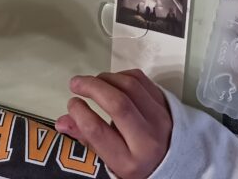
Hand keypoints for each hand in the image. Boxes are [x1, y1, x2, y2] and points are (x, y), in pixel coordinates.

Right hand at [55, 69, 171, 178]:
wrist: (175, 163)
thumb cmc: (138, 163)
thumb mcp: (111, 162)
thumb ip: (87, 139)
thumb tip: (62, 121)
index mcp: (128, 161)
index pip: (98, 131)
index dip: (80, 113)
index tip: (71, 104)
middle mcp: (147, 140)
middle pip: (118, 104)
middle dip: (92, 88)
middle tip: (76, 83)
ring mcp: (160, 119)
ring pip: (131, 87)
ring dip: (106, 78)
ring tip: (92, 81)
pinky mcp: (166, 103)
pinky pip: (142, 80)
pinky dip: (123, 75)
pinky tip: (112, 80)